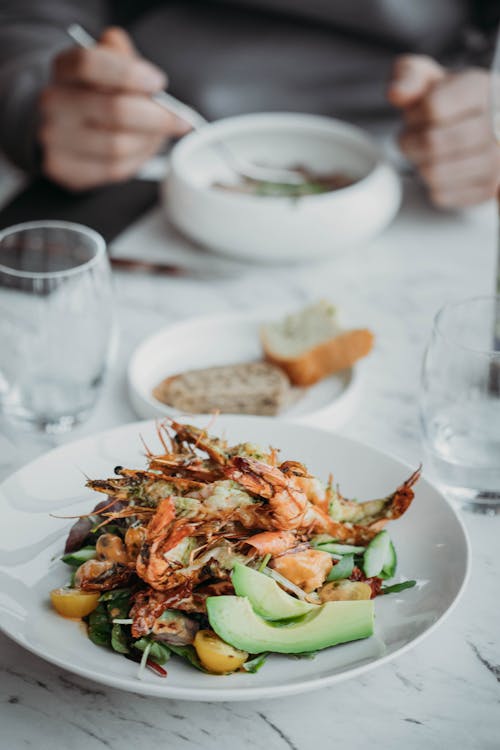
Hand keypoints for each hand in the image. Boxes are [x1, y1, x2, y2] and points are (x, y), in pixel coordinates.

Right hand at [39, 27, 189, 189]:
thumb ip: (123, 57)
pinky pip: (114, 169)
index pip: (89, 64)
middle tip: (179, 120)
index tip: (159, 83)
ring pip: (118, 145)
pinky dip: (137, 160)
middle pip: (114, 110)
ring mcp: (54, 138)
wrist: (64, 126)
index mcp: (63, 68)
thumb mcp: (108, 65)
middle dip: (157, 117)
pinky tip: (142, 150)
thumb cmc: (95, 93)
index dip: (129, 74)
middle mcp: (52, 102)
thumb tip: (145, 73)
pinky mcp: (63, 168)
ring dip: (149, 142)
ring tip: (159, 135)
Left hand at [388, 55, 499, 208]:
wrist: (476, 124)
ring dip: (420, 165)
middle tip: (413, 138)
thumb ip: (408, 75)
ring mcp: (496, 159)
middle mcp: (497, 123)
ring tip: (427, 153)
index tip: (415, 115)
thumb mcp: (427, 78)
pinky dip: (431, 185)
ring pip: (434, 173)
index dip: (413, 115)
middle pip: (432, 143)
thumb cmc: (448, 102)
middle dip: (410, 143)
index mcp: (481, 88)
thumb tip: (397, 93)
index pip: (433, 108)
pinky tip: (441, 168)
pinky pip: (441, 195)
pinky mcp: (487, 189)